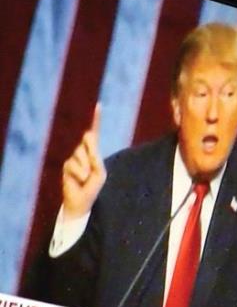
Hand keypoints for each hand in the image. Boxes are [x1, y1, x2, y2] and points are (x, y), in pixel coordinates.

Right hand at [62, 103, 106, 220]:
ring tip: (85, 178)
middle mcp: (83, 151)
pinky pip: (74, 164)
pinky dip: (80, 174)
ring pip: (82, 154)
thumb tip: (89, 147)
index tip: (99, 105)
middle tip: (92, 169)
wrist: (80, 201)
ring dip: (86, 168)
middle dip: (92, 152)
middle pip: (89, 139)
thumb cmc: (92, 187)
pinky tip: (79, 180)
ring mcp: (73, 157)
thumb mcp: (100, 174)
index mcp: (94, 151)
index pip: (94, 133)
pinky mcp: (66, 164)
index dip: (96, 119)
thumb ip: (96, 159)